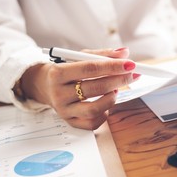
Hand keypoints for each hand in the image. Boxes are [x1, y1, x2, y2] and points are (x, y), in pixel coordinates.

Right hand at [21, 47, 139, 129]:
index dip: (113, 66)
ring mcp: (64, 110)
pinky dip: (104, 114)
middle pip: (94, 88)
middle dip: (118, 81)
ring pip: (94, 109)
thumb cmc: (65, 70)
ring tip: (115, 89)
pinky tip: (106, 104)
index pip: (90, 68)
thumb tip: (124, 53)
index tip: (130, 64)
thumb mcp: (79, 57)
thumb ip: (102, 55)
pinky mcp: (69, 122)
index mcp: (58, 72)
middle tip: (132, 75)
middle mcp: (59, 93)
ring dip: (111, 98)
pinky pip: (92, 123)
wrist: (44, 86)